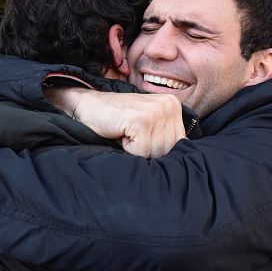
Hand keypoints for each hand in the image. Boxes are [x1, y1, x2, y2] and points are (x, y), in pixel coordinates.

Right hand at [48, 88, 184, 157]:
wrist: (89, 107)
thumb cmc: (118, 120)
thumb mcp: (149, 125)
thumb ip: (166, 137)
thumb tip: (182, 165)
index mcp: (173, 105)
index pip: (179, 144)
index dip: (158, 149)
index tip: (142, 137)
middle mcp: (168, 105)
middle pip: (168, 150)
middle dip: (148, 151)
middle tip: (132, 135)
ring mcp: (155, 111)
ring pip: (155, 153)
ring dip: (137, 150)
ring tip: (127, 133)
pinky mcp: (141, 120)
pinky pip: (141, 152)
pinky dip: (127, 148)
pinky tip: (121, 132)